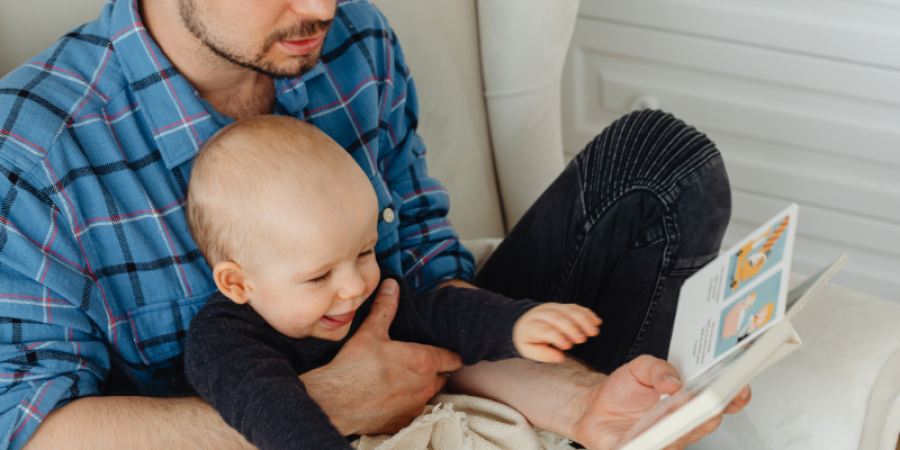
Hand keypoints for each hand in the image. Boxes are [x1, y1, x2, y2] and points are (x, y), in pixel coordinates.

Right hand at [299, 279, 462, 434]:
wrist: (334, 402)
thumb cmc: (354, 366)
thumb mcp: (371, 331)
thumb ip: (386, 308)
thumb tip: (392, 286)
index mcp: (424, 361)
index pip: (453, 358)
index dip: (450, 354)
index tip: (443, 351)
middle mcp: (425, 386)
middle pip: (442, 377)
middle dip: (433, 371)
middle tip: (415, 362)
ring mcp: (415, 406)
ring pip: (427, 395)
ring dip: (420, 388)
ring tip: (402, 380)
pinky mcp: (402, 422)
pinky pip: (412, 412)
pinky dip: (406, 405)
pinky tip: (390, 397)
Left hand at [513, 303, 601, 362]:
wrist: (524, 322)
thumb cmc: (528, 340)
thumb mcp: (529, 350)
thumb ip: (543, 354)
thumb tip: (560, 358)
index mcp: (531, 326)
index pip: (544, 330)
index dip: (556, 337)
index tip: (568, 346)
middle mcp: (540, 314)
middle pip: (557, 318)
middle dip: (571, 328)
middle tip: (583, 340)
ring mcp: (551, 307)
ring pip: (568, 310)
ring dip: (583, 320)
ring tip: (594, 331)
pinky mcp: (561, 305)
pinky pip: (574, 307)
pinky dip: (586, 313)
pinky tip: (596, 321)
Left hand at [571, 355, 750, 449]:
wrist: (595, 406)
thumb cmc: (623, 390)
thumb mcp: (640, 367)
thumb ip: (658, 368)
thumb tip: (673, 381)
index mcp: (687, 403)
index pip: (718, 402)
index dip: (733, 396)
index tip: (738, 387)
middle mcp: (680, 425)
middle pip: (705, 423)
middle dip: (709, 411)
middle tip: (706, 399)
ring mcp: (664, 441)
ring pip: (681, 438)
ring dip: (682, 427)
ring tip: (676, 411)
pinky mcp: (640, 449)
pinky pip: (651, 449)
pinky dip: (652, 444)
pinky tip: (648, 437)